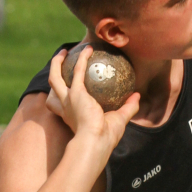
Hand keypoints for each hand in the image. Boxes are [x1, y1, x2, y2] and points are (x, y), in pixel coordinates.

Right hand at [47, 46, 140, 163]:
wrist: (95, 142)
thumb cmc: (105, 138)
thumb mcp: (119, 120)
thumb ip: (128, 108)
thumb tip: (137, 96)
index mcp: (72, 117)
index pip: (63, 104)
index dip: (64, 94)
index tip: (71, 86)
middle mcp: (66, 108)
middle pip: (54, 87)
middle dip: (55, 73)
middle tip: (62, 63)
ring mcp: (68, 100)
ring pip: (55, 77)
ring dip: (57, 63)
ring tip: (65, 51)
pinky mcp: (76, 93)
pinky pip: (79, 71)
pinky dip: (83, 59)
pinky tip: (89, 49)